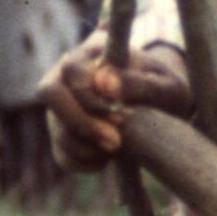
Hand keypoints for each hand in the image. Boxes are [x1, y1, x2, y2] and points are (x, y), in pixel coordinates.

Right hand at [43, 35, 189, 170]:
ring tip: (117, 149)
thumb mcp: (166, 86)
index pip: (72, 69)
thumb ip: (140, 82)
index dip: (89, 97)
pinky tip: (106, 159)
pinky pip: (60, 152)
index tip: (119, 117)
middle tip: (114, 142)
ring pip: (55, 127)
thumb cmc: (166, 90)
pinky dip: (81, 162)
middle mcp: (68, 74)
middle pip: (50, 92)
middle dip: (81, 123)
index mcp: (92, 52)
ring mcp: (62, 104)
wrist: (163, 105)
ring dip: (85, 146)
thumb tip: (104, 81)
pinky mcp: (64, 131)